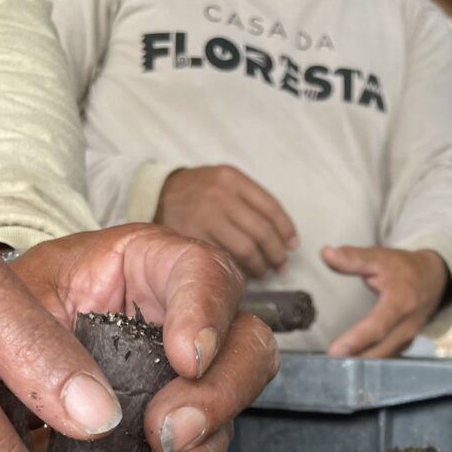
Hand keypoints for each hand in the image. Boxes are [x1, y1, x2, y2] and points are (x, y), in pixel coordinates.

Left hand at [11, 224, 279, 451]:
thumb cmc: (1, 309)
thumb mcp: (7, 304)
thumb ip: (25, 336)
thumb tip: (63, 402)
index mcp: (148, 266)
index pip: (201, 272)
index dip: (205, 314)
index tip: (187, 360)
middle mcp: (181, 319)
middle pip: (243, 345)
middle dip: (215, 397)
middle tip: (170, 435)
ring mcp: (185, 379)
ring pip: (228, 413)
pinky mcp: (175, 431)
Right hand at [155, 165, 297, 278]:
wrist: (159, 193)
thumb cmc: (200, 191)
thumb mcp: (224, 181)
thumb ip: (251, 200)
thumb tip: (284, 235)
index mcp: (232, 179)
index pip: (270, 207)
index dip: (286, 230)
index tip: (292, 245)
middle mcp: (219, 195)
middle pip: (261, 231)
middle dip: (276, 252)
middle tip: (281, 264)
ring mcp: (205, 217)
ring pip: (245, 248)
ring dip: (260, 264)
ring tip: (263, 271)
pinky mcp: (192, 236)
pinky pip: (224, 257)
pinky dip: (239, 268)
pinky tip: (244, 272)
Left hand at [323, 245, 451, 357]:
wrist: (434, 279)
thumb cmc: (405, 268)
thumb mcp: (380, 258)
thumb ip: (353, 258)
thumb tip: (326, 253)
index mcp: (401, 302)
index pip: (377, 326)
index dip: (356, 340)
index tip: (334, 351)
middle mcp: (407, 326)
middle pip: (379, 350)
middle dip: (353, 360)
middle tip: (326, 364)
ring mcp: (408, 339)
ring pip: (382, 359)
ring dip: (358, 365)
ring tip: (333, 368)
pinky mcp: (404, 346)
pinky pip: (385, 360)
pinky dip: (367, 363)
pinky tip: (347, 364)